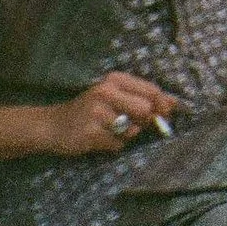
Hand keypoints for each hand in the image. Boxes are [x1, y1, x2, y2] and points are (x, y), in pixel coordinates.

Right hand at [45, 72, 179, 155]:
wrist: (51, 125)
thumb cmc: (90, 111)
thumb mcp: (114, 96)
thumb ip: (142, 98)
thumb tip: (175, 104)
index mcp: (114, 80)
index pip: (151, 90)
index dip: (164, 104)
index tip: (168, 114)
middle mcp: (105, 92)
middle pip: (145, 110)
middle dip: (145, 122)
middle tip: (132, 124)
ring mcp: (96, 112)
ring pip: (132, 130)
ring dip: (125, 135)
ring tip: (107, 130)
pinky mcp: (90, 132)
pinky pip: (117, 144)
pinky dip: (112, 145)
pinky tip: (98, 138)